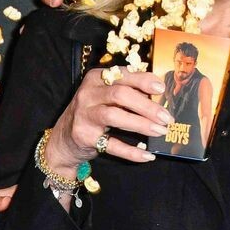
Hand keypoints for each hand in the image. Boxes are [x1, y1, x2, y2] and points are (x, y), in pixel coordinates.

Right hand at [45, 68, 170, 175]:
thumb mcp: (104, 94)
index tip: (161, 89)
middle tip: (166, 118)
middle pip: (120, 95)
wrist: (63, 139)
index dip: (144, 81)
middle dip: (147, 106)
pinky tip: (147, 155)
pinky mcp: (84, 137)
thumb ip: (127, 90)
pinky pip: (111, 144)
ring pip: (115, 116)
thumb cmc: (92, 112)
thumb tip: (158, 94)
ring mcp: (84, 116)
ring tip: (160, 131)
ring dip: (141, 124)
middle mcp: (87, 94)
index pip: (123, 75)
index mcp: (95, 79)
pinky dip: (131, 151)